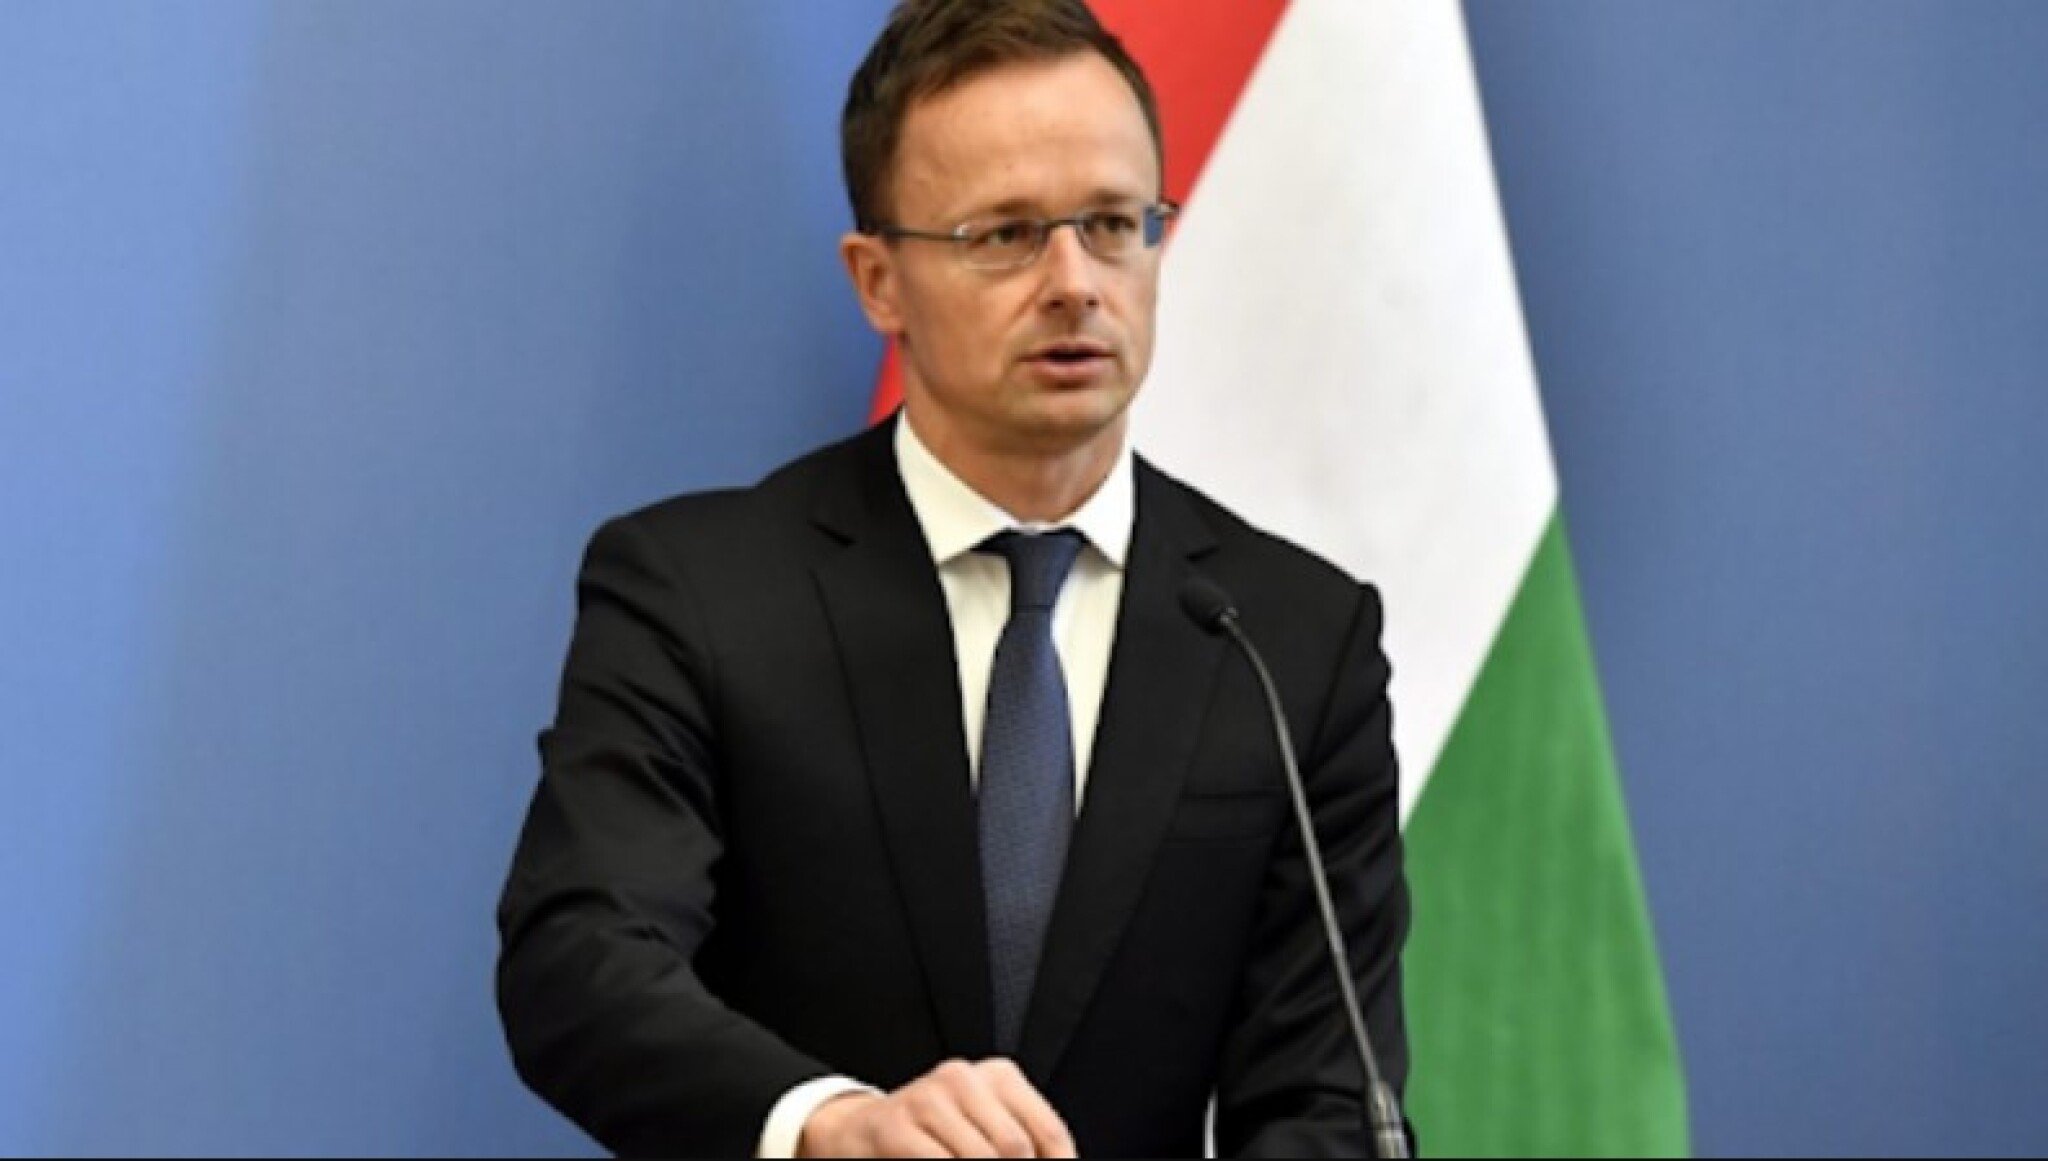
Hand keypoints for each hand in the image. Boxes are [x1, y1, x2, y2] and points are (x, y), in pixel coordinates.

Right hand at [795, 1058, 1076, 1157]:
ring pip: (982, 1158)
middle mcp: (965, 1077)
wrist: (859, 1134)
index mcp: (998, 1076)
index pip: (1047, 1132)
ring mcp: (928, 1098)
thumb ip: (1014, 1148)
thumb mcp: (980, 1133)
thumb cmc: (932, 1139)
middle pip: (1015, 1147)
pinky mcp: (896, 1125)